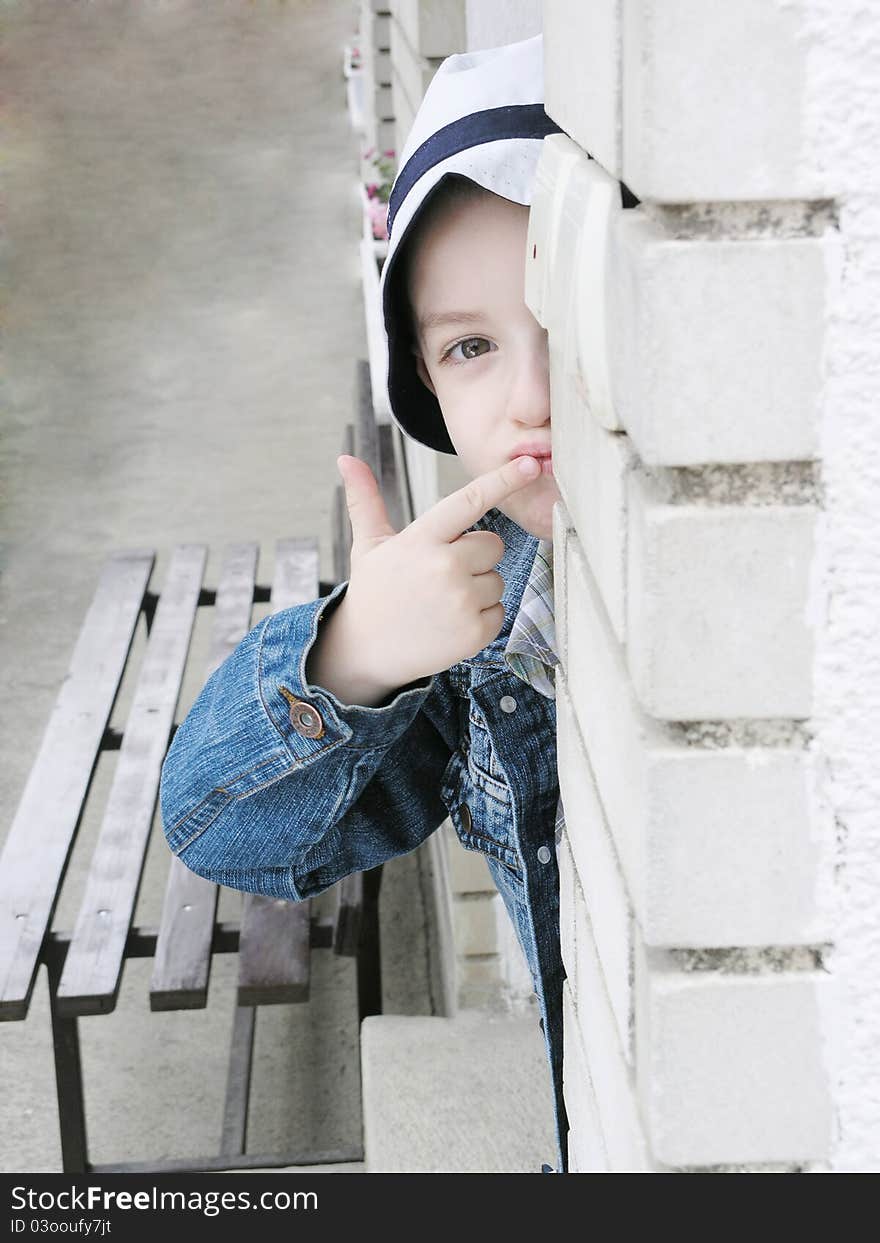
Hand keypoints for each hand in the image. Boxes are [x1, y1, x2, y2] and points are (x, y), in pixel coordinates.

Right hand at [335, 453, 541, 687]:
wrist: (365, 651)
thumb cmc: (373, 592)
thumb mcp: (368, 544)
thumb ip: (366, 500)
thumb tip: (346, 458)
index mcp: (421, 538)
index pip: (470, 501)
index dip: (502, 480)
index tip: (529, 465)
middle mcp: (444, 566)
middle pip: (494, 544)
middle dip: (476, 556)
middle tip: (442, 575)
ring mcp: (461, 601)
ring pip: (497, 580)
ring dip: (478, 589)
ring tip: (442, 602)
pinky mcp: (474, 632)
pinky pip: (499, 612)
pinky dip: (481, 618)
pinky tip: (450, 623)